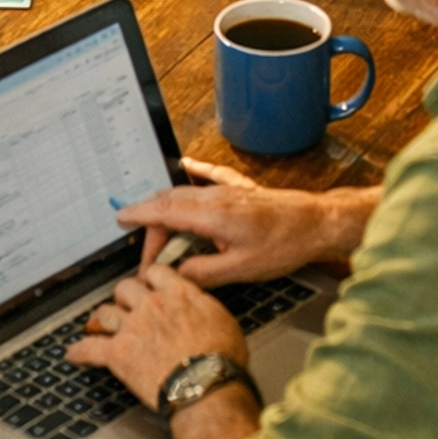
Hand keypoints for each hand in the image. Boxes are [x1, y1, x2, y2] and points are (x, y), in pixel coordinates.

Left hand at [66, 264, 247, 407]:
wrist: (205, 386)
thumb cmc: (220, 358)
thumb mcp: (222, 318)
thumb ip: (201, 303)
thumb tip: (194, 299)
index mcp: (176, 293)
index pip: (155, 272)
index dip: (150, 279)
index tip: (150, 285)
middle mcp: (150, 305)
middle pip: (125, 287)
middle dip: (125, 297)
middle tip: (128, 306)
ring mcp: (131, 328)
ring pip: (105, 312)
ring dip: (102, 319)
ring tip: (100, 325)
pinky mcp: (118, 354)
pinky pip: (90, 349)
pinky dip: (79, 352)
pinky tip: (73, 353)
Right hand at [122, 162, 348, 285]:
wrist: (315, 223)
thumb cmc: (284, 245)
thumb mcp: (241, 270)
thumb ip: (204, 272)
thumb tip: (177, 275)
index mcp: (212, 215)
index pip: (164, 212)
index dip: (139, 216)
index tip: (122, 220)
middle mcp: (215, 197)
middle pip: (170, 202)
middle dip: (150, 222)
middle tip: (146, 251)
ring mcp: (228, 190)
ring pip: (185, 191)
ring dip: (167, 206)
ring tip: (156, 225)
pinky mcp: (241, 189)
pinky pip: (210, 175)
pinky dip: (194, 171)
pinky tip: (189, 163)